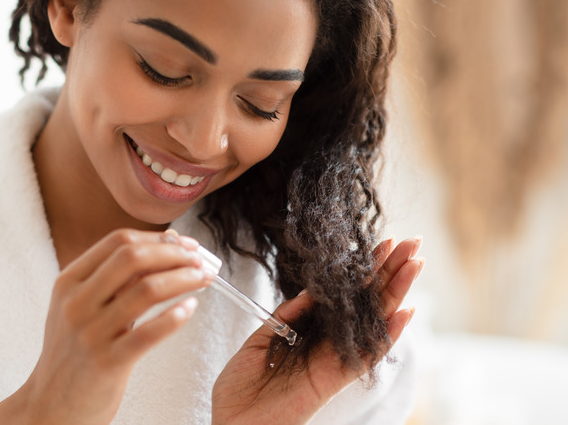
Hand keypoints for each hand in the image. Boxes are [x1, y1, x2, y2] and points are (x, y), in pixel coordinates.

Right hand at [0, 229, 212, 424]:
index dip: (157, 238)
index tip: (184, 243)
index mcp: (69, 282)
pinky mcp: (107, 363)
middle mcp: (77, 302)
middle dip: (174, 254)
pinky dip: (175, 317)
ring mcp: (91, 333)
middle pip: (133, 257)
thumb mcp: (81, 307)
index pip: (118, 241)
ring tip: (203, 279)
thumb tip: (165, 246)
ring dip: (184, 279)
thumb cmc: (73, 353)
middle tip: (200, 261)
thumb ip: (115, 280)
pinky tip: (190, 309)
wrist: (50, 405)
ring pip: (147, 290)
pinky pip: (148, 333)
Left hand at [211, 236, 423, 424]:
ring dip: (397, 292)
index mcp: (310, 331)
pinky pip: (367, 355)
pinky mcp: (336, 379)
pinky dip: (388, 335)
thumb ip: (288, 315)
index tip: (382, 243)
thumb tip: (313, 290)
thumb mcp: (261, 339)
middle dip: (390, 272)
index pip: (344, 294)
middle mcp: (329, 343)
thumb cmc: (241, 386)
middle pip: (368, 302)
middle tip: (413, 242)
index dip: (363, 269)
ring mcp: (335, 360)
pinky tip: (405, 311)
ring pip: (375, 321)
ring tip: (416, 262)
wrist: (232, 422)